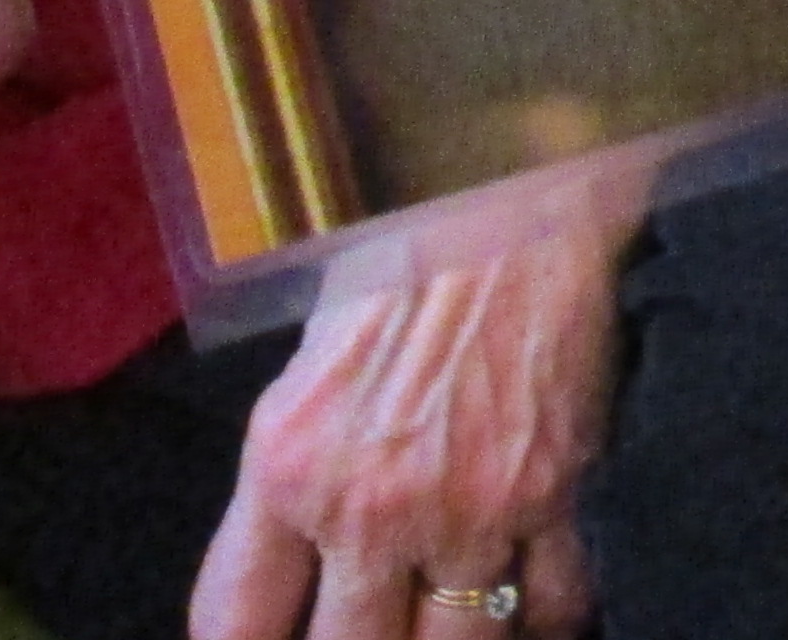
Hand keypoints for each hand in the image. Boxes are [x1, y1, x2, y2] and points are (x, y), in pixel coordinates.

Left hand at [193, 205, 622, 639]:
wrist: (512, 192)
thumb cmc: (399, 254)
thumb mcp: (303, 368)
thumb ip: (289, 478)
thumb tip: (287, 572)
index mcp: (287, 469)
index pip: (234, 624)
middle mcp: (370, 508)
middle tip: (368, 629)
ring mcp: (468, 510)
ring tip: (441, 625)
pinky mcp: (553, 492)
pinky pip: (550, 602)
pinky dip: (541, 617)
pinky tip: (527, 610)